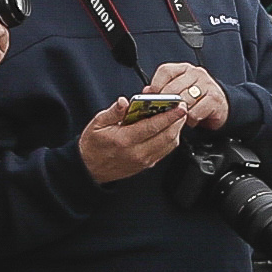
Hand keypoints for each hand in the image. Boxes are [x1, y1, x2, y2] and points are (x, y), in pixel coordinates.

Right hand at [77, 90, 194, 183]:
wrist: (89, 169)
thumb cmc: (93, 146)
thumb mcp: (97, 124)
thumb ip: (113, 112)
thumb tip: (124, 102)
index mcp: (124, 140)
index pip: (153, 126)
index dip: (169, 115)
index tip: (179, 106)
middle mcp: (137, 152)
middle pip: (167, 136)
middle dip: (178, 120)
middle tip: (182, 107)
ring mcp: (143, 160)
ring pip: (169, 144)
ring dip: (176, 129)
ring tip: (177, 116)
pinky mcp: (146, 165)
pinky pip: (165, 151)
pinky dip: (171, 138)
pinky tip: (170, 129)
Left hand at [148, 63, 230, 132]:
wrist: (219, 106)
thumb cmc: (196, 98)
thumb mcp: (178, 91)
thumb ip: (162, 89)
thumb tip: (146, 92)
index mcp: (183, 69)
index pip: (166, 71)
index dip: (156, 85)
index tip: (150, 97)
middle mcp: (196, 73)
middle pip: (173, 87)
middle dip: (165, 102)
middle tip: (161, 112)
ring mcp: (207, 84)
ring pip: (184, 100)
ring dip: (178, 112)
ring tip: (178, 117)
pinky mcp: (214, 98)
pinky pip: (195, 111)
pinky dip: (190, 118)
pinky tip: (190, 120)